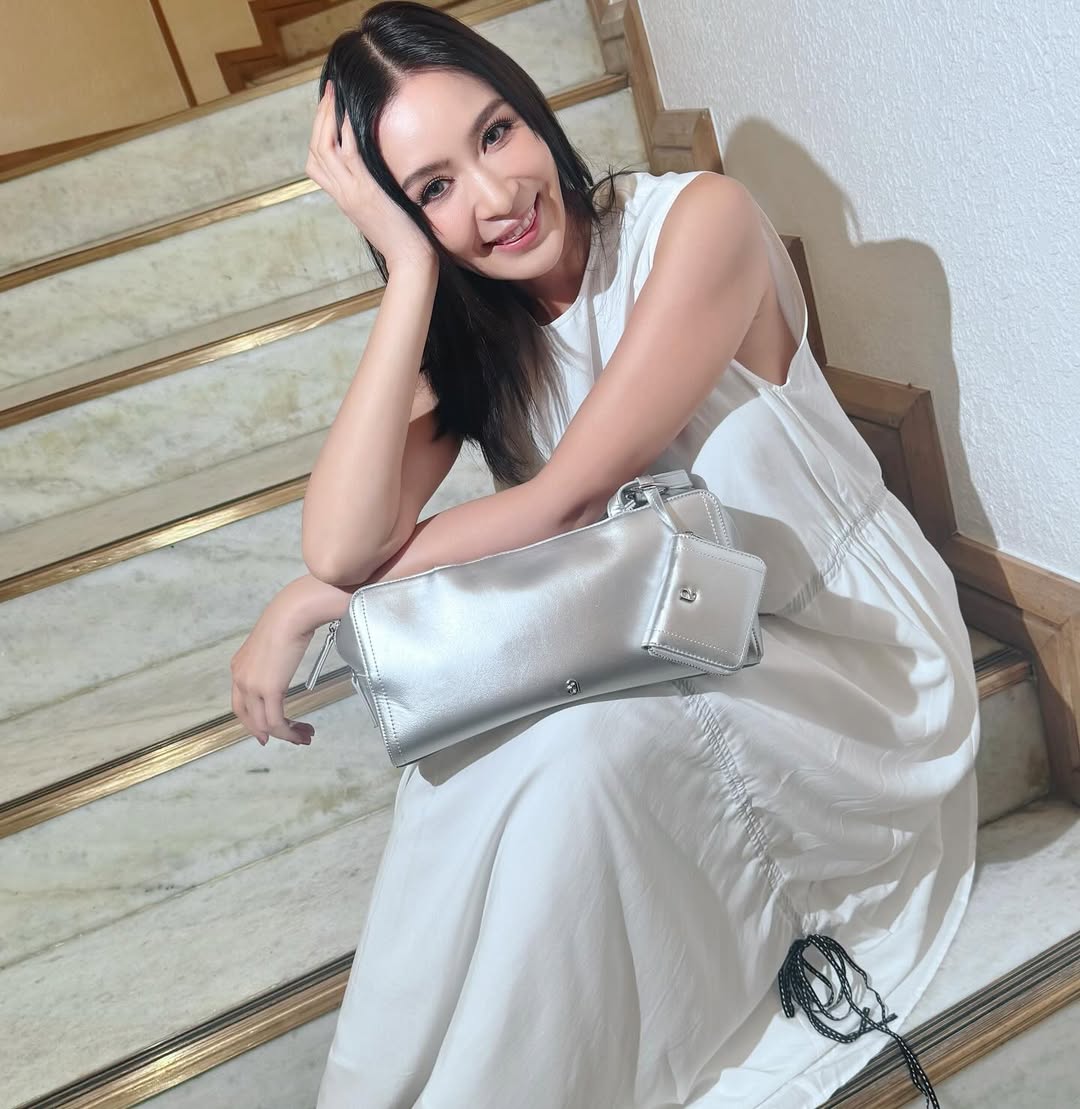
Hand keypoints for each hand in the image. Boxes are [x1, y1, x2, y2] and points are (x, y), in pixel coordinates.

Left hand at [231, 589, 317, 746]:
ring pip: (264, 724)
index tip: (268, 730)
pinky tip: (301, 732)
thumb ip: (274, 658)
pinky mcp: (269, 690)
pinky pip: (276, 721)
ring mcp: (252, 685)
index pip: (240, 703)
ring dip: (285, 735)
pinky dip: (289, 732)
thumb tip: (286, 659)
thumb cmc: (290, 619)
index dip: (253, 721)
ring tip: (304, 736)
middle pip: (247, 718)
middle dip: (267, 732)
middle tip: (289, 737)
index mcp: (239, 666)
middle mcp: (240, 678)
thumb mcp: (275, 643)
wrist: (292, 613)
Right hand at [306, 81, 436, 271]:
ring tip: (335, 92)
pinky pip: (349, 154)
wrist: (410, 260)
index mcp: (344, 198)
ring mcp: (352, 192)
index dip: (318, 134)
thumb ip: (374, 189)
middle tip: (329, 91)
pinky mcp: (366, 192)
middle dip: (319, 117)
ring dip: (328, 116)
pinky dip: (346, 131)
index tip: (328, 111)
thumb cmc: (405, 238)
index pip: (316, 163)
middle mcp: (343, 194)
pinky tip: (350, 111)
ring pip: (325, 147)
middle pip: (315, 150)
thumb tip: (380, 170)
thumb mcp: (381, 210)